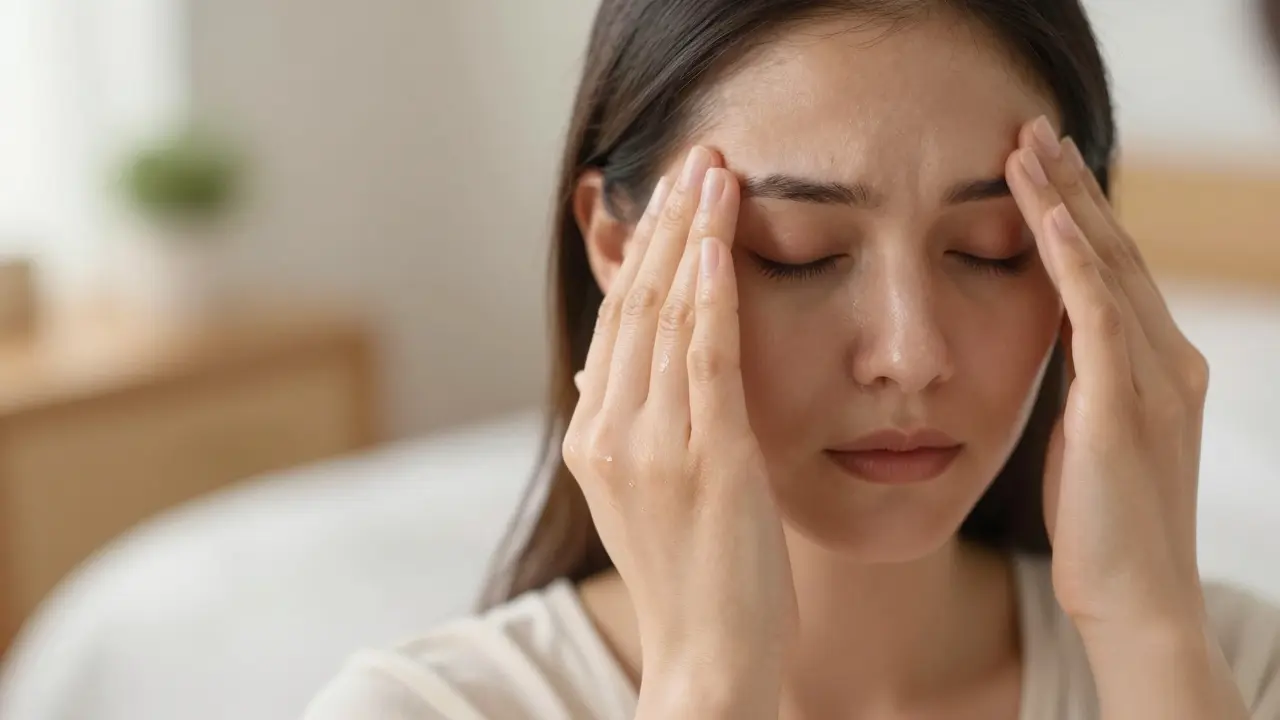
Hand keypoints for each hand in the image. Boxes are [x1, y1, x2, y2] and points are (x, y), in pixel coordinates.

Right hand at [563, 146, 794, 714]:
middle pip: (634, 305)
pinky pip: (705, 356)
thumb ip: (619, 429)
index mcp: (593, 438)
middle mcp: (609, 431)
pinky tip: (719, 243)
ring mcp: (652, 443)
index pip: (615, 323)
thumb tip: (592, 377)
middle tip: (691, 159)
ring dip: (691, 237)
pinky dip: (711, 293)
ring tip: (713, 174)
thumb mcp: (639, 495)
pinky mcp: (707, 456)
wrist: (707, 658)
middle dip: (663, 224)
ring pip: (667, 317)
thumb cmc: (689, 578)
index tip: (665, 196)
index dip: (640, 252)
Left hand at [1006, 117, 1208, 632]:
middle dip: (1071, 187)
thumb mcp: (1088, 434)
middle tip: (1032, 129)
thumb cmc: (1103, 525)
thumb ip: (1082, 380)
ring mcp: (1154, 382)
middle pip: (1113, 253)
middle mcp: (1167, 361)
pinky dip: (1077, 267)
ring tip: (1026, 150)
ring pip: (1107, 271)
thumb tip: (1053, 334)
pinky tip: (1052, 222)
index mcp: (1156, 366)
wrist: (1134, 600)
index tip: (1037, 165)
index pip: (1110, 270)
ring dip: (1065, 205)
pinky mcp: (1125, 410)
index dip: (1076, 212)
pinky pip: (1100, 322)